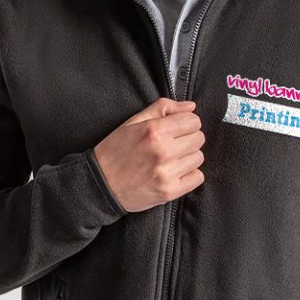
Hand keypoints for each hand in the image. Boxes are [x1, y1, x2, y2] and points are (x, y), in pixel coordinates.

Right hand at [93, 97, 204, 212]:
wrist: (100, 184)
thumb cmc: (115, 151)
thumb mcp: (133, 122)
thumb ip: (162, 108)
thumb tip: (191, 107)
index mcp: (154, 130)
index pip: (193, 120)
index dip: (186, 122)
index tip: (177, 128)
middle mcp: (163, 151)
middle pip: (199, 138)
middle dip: (188, 138)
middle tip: (173, 144)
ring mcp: (167, 173)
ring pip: (198, 157)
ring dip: (188, 157)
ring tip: (171, 159)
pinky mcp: (169, 192)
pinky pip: (197, 178)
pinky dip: (189, 175)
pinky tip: (174, 172)